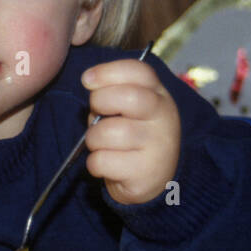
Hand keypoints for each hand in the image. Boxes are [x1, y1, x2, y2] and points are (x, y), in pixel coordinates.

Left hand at [81, 58, 179, 204]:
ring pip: (108, 132)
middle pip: (127, 97)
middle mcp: (163, 117)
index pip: (139, 72)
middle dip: (99, 102)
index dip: (108, 72)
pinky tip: (108, 165)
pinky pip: (102, 161)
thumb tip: (90, 82)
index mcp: (157, 95)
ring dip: (93, 139)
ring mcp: (159, 145)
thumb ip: (111, 93)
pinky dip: (95, 163)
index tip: (87, 80)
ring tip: (103, 145)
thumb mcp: (126, 109)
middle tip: (97, 116)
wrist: (152, 178)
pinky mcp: (146, 172)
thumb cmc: (130, 136)